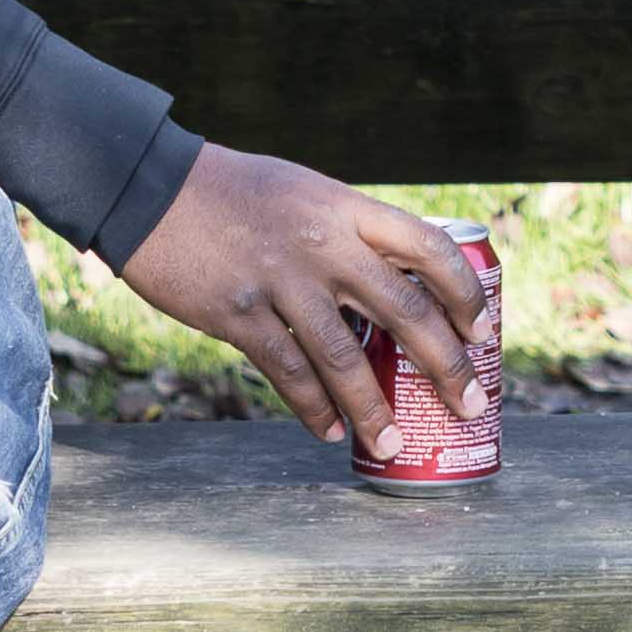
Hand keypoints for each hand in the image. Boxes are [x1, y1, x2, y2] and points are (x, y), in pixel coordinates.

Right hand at [114, 148, 492, 460]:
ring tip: (395, 444)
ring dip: (376, 409)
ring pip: (345, 358)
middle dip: (446, 365)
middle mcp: (322, 244)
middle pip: (405, 311)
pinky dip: (314, 408)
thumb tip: (392, 278)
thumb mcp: (303, 192)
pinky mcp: (239, 315)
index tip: (482, 330)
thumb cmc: (232, 191)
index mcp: (344, 208)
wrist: (149, 187)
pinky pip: (288, 372)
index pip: (428, 248)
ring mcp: (281, 281)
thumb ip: (345, 231)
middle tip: (470, 404)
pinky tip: (330, 431)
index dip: (465, 293)